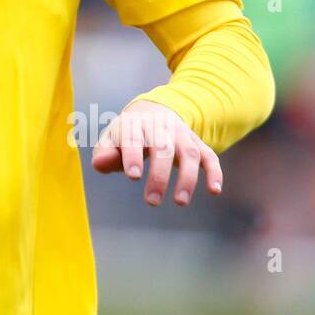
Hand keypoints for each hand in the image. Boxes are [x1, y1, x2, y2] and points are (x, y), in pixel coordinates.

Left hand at [91, 99, 222, 206]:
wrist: (153, 112)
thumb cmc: (127, 135)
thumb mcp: (111, 140)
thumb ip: (105, 154)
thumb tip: (100, 164)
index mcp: (134, 125)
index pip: (133, 138)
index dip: (133, 156)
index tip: (133, 176)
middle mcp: (160, 127)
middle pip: (163, 148)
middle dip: (159, 175)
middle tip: (152, 201)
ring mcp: (181, 135)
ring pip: (189, 153)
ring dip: (187, 177)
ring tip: (180, 202)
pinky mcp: (197, 144)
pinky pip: (210, 155)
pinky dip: (214, 172)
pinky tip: (214, 190)